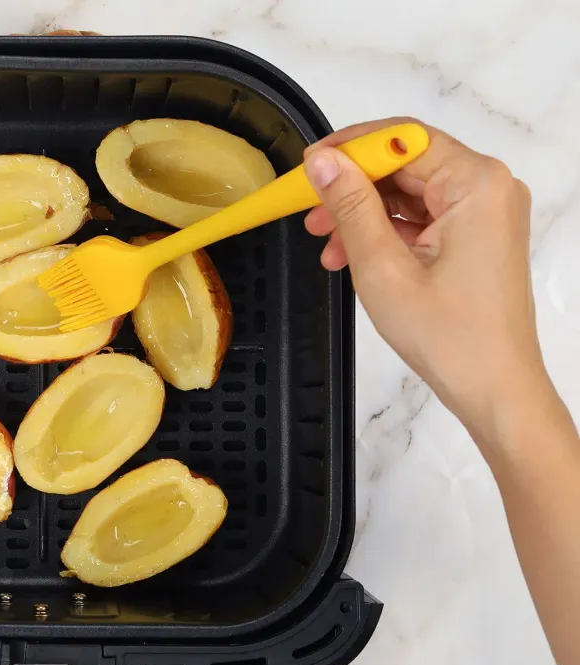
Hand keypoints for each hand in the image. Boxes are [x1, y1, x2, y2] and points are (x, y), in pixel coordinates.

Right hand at [302, 118, 547, 441]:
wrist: (494, 388)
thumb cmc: (449, 336)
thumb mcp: (382, 267)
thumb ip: (351, 206)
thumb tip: (322, 162)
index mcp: (476, 184)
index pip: (402, 138)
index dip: (350, 147)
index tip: (308, 166)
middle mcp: (489, 187)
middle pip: (406, 162)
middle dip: (353, 185)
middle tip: (309, 210)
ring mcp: (486, 211)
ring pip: (410, 191)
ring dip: (364, 212)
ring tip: (327, 244)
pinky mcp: (478, 234)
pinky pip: (423, 215)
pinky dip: (386, 230)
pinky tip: (352, 255)